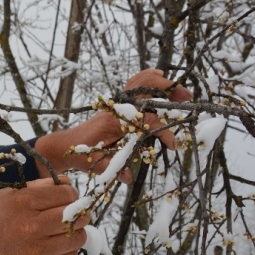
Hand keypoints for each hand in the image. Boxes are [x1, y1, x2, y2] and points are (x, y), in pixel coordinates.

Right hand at [0, 178, 87, 254]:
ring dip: (75, 232)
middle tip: (72, 213)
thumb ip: (37, 188)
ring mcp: (39, 252)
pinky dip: (67, 251)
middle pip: (76, 215)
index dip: (71, 193)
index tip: (67, 197)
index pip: (66, 193)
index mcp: (24, 203)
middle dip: (78, 212)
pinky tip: (55, 247)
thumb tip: (66, 182)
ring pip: (78, 238)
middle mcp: (33, 227)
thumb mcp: (5, 196)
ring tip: (63, 231)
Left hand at [35, 69, 192, 180]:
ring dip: (162, 84)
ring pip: (141, 83)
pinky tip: (160, 76)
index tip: (173, 145)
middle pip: (146, 90)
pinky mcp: (117, 103)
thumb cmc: (81, 154)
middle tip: (188, 99)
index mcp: (114, 121)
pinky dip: (147, 78)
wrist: (66, 145)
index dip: (163, 132)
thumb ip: (113, 170)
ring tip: (182, 91)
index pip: (146, 122)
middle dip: (169, 92)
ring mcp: (116, 103)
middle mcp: (116, 108)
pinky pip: (134, 84)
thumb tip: (128, 178)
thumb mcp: (97, 164)